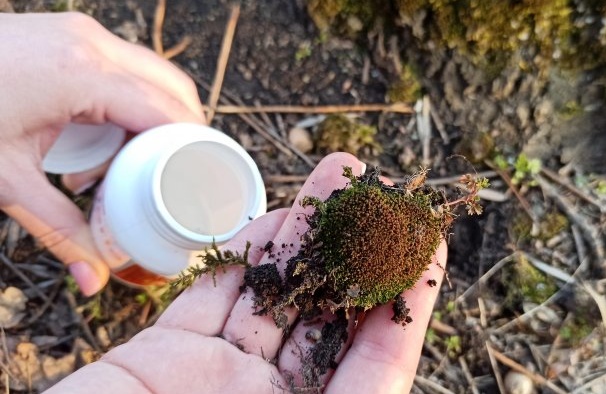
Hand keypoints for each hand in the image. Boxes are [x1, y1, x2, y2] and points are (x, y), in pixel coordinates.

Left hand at [0, 12, 204, 294]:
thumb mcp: (6, 180)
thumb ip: (58, 229)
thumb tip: (95, 281)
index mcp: (85, 75)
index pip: (168, 113)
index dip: (194, 150)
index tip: (202, 183)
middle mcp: (91, 45)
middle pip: (173, 88)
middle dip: (185, 134)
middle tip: (179, 178)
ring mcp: (78, 33)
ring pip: (151, 74)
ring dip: (157, 116)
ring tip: (141, 164)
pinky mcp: (64, 34)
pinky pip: (121, 67)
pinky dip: (129, 101)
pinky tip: (104, 138)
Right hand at [45, 153, 447, 392]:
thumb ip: (357, 393)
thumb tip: (398, 341)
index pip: (379, 361)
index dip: (408, 303)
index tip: (427, 245)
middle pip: (328, 313)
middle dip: (356, 250)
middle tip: (378, 193)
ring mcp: (218, 373)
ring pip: (273, 292)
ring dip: (304, 235)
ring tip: (336, 180)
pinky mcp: (164, 354)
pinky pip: (212, 295)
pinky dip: (242, 256)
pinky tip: (274, 219)